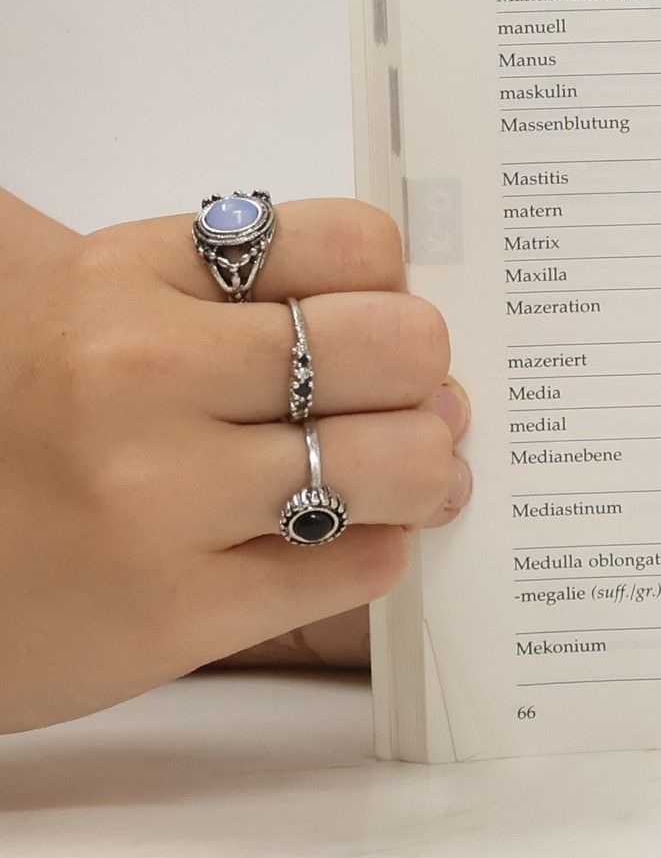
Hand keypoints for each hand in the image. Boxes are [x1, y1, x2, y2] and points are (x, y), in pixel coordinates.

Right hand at [0, 189, 469, 733]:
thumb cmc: (15, 421)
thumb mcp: (81, 304)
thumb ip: (215, 280)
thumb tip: (384, 287)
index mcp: (124, 276)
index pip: (351, 243)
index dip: (388, 286)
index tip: (374, 317)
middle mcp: (139, 376)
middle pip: (397, 348)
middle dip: (422, 376)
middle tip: (406, 401)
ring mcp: (156, 499)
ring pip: (399, 462)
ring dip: (422, 470)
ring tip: (400, 475)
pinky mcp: (173, 614)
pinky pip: (358, 565)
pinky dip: (378, 547)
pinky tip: (342, 536)